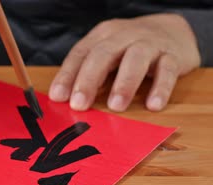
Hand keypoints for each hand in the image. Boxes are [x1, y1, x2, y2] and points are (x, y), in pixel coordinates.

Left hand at [49, 14, 200, 111]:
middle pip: (103, 54)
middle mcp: (124, 36)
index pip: (81, 53)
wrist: (174, 31)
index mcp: (103, 36)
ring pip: (136, 58)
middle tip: (79, 105)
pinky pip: (168, 70)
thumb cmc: (131, 49)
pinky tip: (153, 105)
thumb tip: (66, 102)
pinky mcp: (174, 55)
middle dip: (88, 80)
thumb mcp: (107, 56)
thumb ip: (89, 74)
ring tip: (116, 106)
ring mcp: (150, 43)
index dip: (67, 75)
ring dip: (124, 83)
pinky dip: (161, 88)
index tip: (57, 97)